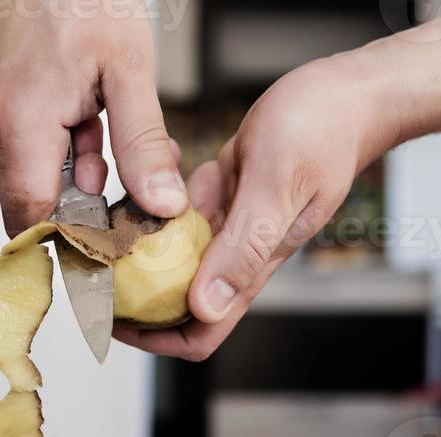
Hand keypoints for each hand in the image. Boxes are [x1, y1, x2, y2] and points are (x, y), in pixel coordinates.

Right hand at [0, 0, 187, 236]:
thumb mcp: (128, 68)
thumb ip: (142, 145)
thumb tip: (160, 202)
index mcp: (19, 119)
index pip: (31, 214)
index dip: (65, 233)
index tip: (98, 234)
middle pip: (24, 196)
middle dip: (71, 192)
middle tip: (105, 153)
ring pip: (14, 170)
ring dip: (56, 163)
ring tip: (87, 117)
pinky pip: (1, 141)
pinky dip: (36, 138)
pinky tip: (63, 105)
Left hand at [114, 56, 393, 360]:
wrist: (348, 94)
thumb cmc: (325, 132)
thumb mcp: (277, 186)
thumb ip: (245, 247)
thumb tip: (207, 305)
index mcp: (252, 265)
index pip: (201, 331)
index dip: (156, 337)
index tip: (115, 320)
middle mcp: (236, 253)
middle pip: (176, 301)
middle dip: (133, 295)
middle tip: (92, 271)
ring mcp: (229, 224)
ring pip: (171, 256)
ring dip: (138, 246)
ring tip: (103, 226)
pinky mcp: (224, 194)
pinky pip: (178, 212)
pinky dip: (156, 202)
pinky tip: (143, 180)